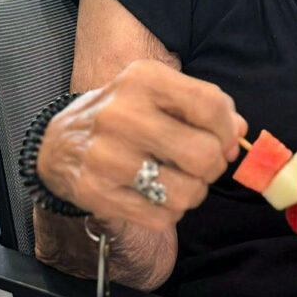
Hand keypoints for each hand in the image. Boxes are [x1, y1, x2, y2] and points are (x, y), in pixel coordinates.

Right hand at [37, 59, 246, 231]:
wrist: (59, 143)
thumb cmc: (123, 114)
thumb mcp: (159, 93)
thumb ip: (204, 105)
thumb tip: (238, 132)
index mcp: (143, 79)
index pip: (209, 104)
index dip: (227, 129)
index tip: (225, 140)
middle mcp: (122, 115)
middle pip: (203, 154)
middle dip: (213, 165)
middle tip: (202, 165)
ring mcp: (107, 157)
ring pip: (186, 192)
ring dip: (194, 192)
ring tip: (180, 181)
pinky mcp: (97, 193)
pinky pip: (162, 216)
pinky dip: (169, 211)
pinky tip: (155, 194)